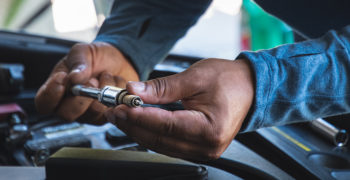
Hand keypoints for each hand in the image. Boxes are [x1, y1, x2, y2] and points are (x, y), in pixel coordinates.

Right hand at [35, 42, 138, 123]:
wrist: (119, 61)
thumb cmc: (96, 58)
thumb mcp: (83, 52)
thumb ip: (78, 62)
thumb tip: (74, 77)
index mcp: (56, 90)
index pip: (44, 103)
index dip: (51, 94)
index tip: (63, 77)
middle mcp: (70, 106)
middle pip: (68, 114)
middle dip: (83, 95)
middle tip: (92, 79)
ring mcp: (89, 114)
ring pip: (94, 113)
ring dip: (104, 90)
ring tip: (106, 75)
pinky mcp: (107, 116)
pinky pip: (113, 113)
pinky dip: (118, 95)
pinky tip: (119, 84)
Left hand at [105, 59, 253, 159]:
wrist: (249, 88)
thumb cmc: (229, 80)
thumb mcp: (195, 77)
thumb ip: (162, 88)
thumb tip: (134, 92)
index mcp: (209, 129)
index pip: (165, 126)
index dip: (139, 117)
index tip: (120, 107)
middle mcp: (207, 146)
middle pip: (160, 140)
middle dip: (133, 126)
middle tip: (115, 111)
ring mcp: (203, 150)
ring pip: (161, 145)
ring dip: (140, 131)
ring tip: (123, 115)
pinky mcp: (199, 148)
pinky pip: (169, 144)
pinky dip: (152, 134)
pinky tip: (141, 123)